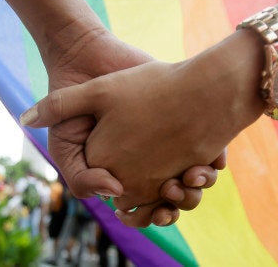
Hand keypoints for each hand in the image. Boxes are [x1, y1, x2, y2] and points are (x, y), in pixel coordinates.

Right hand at [26, 26, 223, 224]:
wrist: (89, 62)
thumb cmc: (75, 110)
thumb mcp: (65, 146)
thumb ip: (80, 177)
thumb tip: (114, 195)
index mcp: (124, 177)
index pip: (148, 211)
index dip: (156, 215)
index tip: (160, 211)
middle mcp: (149, 164)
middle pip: (176, 200)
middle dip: (183, 204)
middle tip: (177, 195)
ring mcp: (168, 144)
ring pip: (195, 182)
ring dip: (199, 188)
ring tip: (192, 177)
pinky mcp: (184, 122)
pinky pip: (209, 155)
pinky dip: (213, 164)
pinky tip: (209, 162)